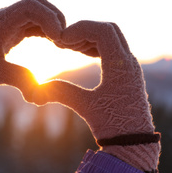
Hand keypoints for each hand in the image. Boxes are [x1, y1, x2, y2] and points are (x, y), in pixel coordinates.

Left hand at [0, 0, 64, 125]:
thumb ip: (19, 78)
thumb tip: (40, 91)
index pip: (30, 6)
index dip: (49, 18)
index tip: (59, 38)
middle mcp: (4, 18)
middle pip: (36, 3)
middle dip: (54, 17)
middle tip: (64, 38)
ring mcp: (8, 23)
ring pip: (36, 12)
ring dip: (52, 23)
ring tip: (61, 42)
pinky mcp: (11, 31)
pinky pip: (33, 23)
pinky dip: (46, 29)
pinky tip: (53, 42)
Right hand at [28, 21, 160, 172]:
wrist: (135, 143)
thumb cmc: (113, 126)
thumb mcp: (86, 106)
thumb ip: (62, 92)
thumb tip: (37, 87)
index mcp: (121, 65)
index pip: (103, 31)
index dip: (80, 29)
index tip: (62, 40)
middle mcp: (129, 61)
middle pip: (109, 29)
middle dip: (85, 30)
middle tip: (65, 41)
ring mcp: (130, 67)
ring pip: (112, 39)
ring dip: (90, 39)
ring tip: (69, 47)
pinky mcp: (128, 74)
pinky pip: (113, 50)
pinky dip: (97, 47)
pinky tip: (82, 54)